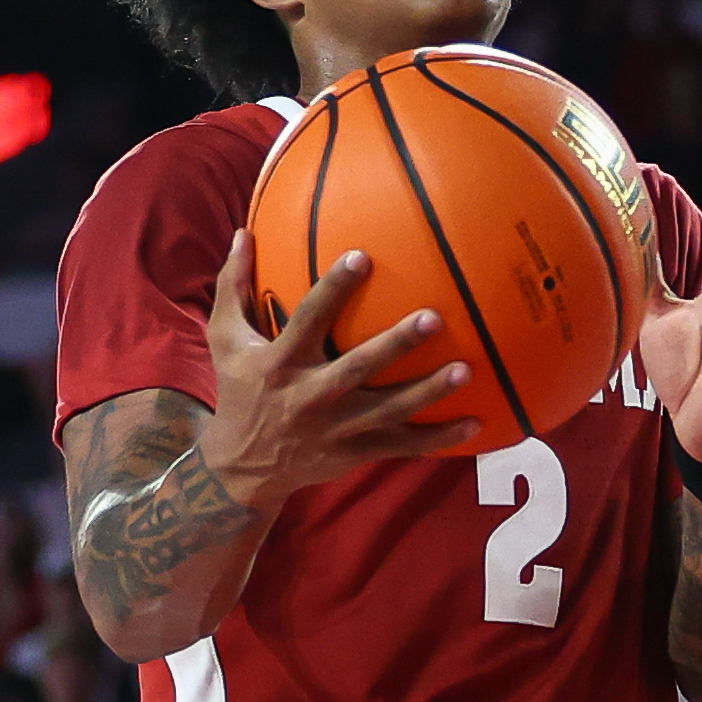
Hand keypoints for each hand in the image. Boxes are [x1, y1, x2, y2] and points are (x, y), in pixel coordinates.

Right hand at [203, 233, 481, 508]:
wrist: (243, 468)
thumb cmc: (240, 392)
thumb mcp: (225, 341)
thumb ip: (234, 287)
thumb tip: (242, 233)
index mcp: (280, 364)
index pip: (308, 320)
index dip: (334, 290)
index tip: (362, 257)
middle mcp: (310, 397)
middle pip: (358, 368)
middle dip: (396, 345)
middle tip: (435, 318)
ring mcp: (336, 430)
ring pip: (389, 411)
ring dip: (428, 393)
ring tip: (466, 370)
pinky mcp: (355, 453)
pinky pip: (402, 446)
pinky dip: (438, 438)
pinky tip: (475, 423)